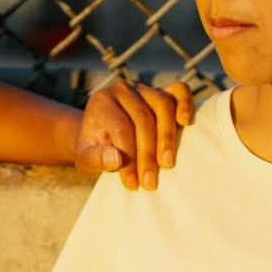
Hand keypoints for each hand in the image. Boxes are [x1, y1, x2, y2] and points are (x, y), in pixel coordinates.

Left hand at [75, 80, 193, 189]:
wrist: (102, 136)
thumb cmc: (95, 149)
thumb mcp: (85, 158)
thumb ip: (95, 159)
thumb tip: (117, 159)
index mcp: (101, 102)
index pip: (121, 128)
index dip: (129, 157)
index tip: (133, 183)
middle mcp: (122, 90)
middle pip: (143, 119)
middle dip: (148, 153)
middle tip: (150, 182)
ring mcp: (144, 88)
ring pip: (163, 105)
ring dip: (167, 137)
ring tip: (167, 164)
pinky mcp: (162, 91)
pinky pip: (179, 91)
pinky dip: (185, 104)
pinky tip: (185, 122)